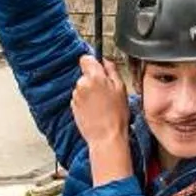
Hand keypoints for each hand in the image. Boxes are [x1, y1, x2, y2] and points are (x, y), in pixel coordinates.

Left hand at [71, 55, 132, 175]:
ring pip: (83, 87)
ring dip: (90, 92)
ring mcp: (76, 96)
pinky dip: (86, 102)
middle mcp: (81, 85)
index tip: (99, 68)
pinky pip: (80, 99)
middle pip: (85, 74)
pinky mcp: (73, 107)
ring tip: (102, 104)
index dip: (94, 63)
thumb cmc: (116, 116)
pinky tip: (96, 110)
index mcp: (94, 77)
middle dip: (94, 80)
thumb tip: (106, 61)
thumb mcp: (121, 89)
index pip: (86, 58)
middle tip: (107, 92)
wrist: (106, 137)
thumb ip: (112, 70)